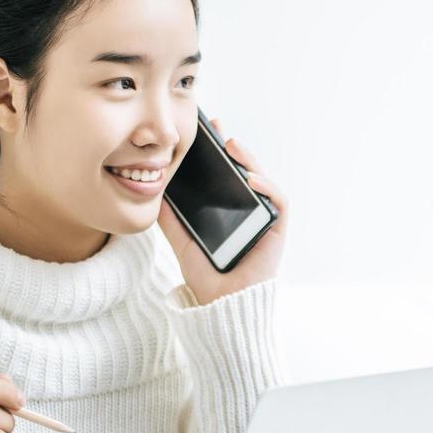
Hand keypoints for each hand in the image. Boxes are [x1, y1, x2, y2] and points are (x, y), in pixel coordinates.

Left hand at [156, 117, 289, 305]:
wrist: (222, 303)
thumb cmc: (207, 276)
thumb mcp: (182, 240)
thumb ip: (170, 219)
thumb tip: (153, 192)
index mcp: (228, 211)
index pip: (225, 176)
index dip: (217, 154)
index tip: (204, 133)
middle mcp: (248, 211)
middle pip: (244, 172)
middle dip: (233, 149)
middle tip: (217, 129)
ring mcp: (264, 218)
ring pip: (262, 180)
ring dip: (250, 160)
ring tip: (232, 146)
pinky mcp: (277, 228)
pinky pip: (278, 201)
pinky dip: (267, 187)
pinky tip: (250, 178)